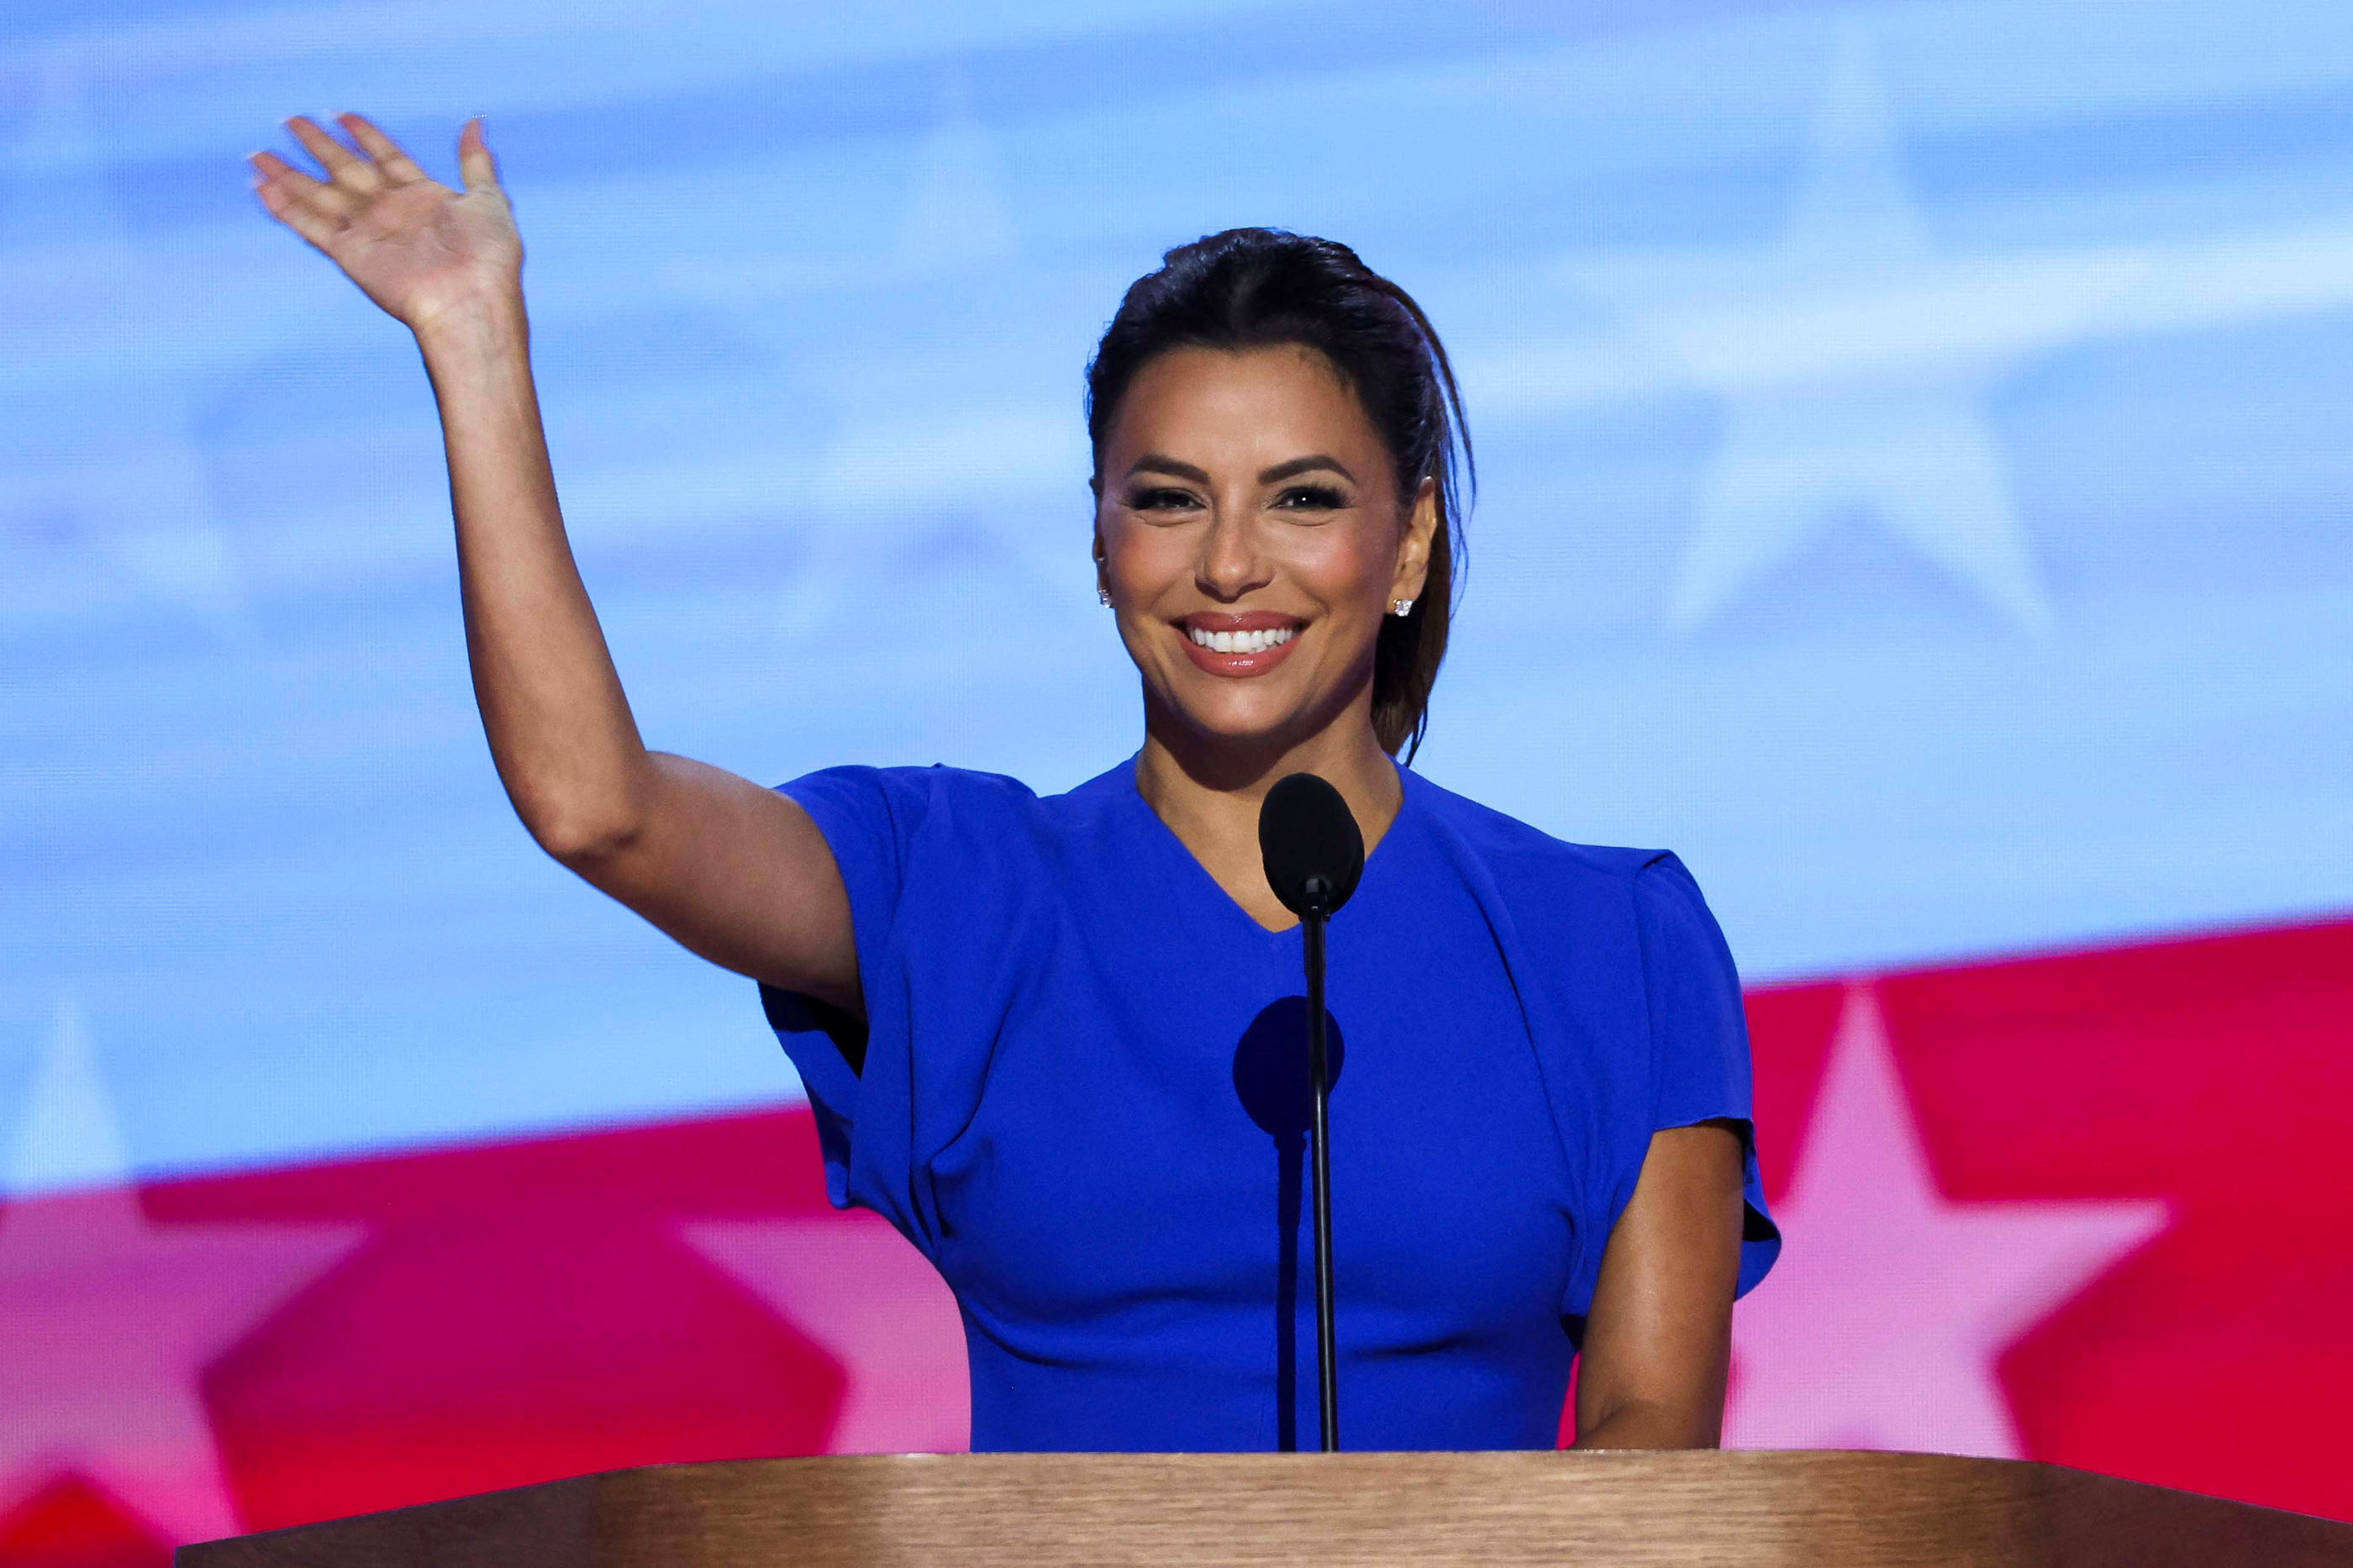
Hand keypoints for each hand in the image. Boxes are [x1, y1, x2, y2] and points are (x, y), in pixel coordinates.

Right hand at [250, 115, 521, 334]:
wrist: (474, 302)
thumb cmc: (489, 258)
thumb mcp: (489, 199)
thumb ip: (475, 162)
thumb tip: (476, 121)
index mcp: (424, 198)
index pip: (387, 157)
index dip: (365, 136)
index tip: (342, 115)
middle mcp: (392, 213)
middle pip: (346, 170)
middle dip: (319, 145)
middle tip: (290, 120)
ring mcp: (370, 233)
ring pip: (320, 195)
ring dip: (289, 175)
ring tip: (258, 154)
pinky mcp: (351, 255)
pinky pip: (311, 226)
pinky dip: (285, 208)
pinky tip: (262, 188)